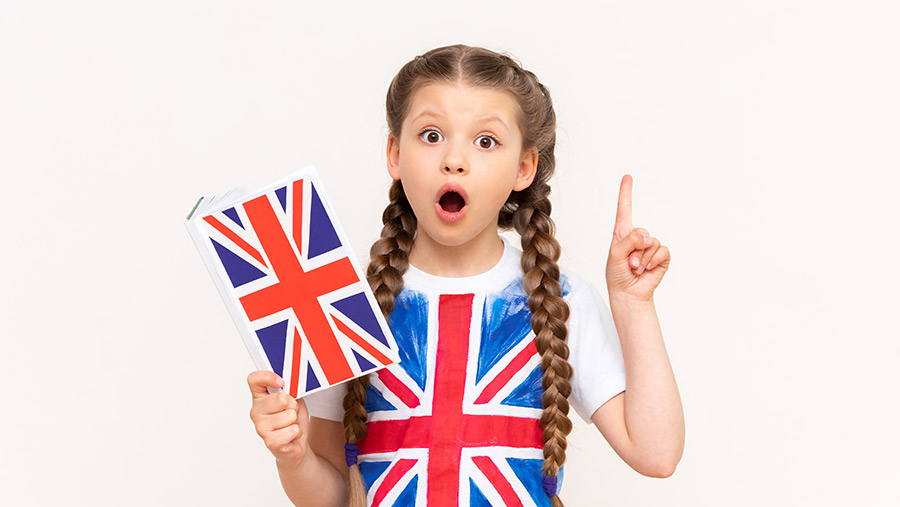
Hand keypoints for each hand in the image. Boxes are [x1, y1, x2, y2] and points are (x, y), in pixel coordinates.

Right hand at [248, 370, 308, 465]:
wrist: (295, 444)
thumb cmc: (291, 419)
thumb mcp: (293, 398)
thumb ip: (289, 388)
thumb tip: (290, 381)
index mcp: (259, 397)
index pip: (254, 380)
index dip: (268, 377)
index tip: (281, 382)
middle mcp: (256, 411)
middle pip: (280, 398)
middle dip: (293, 405)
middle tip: (290, 411)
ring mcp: (261, 427)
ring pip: (289, 415)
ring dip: (295, 420)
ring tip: (290, 424)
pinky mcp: (270, 441)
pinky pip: (292, 430)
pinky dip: (297, 432)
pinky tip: (290, 435)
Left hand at [606, 174, 669, 302]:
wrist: (628, 294)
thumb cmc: (617, 275)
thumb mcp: (615, 255)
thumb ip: (628, 241)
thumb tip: (646, 237)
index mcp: (622, 234)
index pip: (625, 210)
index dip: (626, 193)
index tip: (627, 177)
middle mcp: (637, 238)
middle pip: (640, 231)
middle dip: (633, 249)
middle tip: (628, 264)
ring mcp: (650, 247)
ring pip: (651, 243)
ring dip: (642, 258)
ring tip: (635, 268)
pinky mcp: (661, 257)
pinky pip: (662, 251)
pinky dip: (653, 261)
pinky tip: (646, 269)